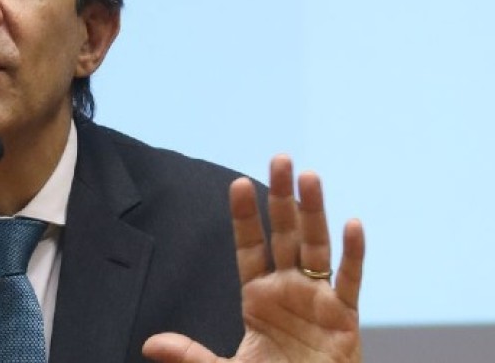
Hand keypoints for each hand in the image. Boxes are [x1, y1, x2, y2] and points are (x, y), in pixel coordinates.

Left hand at [142, 156, 365, 362]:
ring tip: (310, 177)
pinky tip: (351, 224)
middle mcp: (289, 290)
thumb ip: (191, 355)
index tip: (238, 182)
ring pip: (317, 247)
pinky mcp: (345, 319)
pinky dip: (353, 254)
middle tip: (280, 158)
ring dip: (314, 212)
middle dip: (282, 197)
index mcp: (259, 297)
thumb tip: (149, 343)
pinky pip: (350, 281)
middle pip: (285, 234)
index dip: (245, 216)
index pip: (250, 247)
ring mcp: (318, 301)